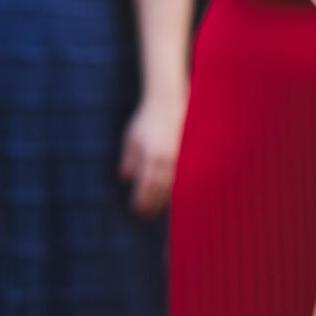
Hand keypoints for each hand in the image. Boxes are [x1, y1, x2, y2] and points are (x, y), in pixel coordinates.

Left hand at [120, 91, 183, 216]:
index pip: (146, 186)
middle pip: (161, 190)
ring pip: (174, 184)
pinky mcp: (189, 153)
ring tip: (159, 207)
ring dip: (165, 199)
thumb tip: (125, 178)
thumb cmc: (147, 119)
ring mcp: (180, 156)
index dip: (141, 201)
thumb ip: (129, 159)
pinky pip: (184, 175)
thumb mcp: (132, 137)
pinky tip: (173, 192)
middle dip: (153, 204)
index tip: (137, 209)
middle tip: (146, 214)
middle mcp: (167, 159)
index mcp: (151, 156)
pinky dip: (177, 186)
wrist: (168, 100)